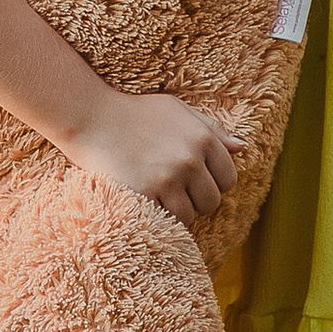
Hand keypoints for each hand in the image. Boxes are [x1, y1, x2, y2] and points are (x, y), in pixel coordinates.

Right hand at [71, 91, 240, 228]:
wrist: (91, 115)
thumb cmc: (135, 112)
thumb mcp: (176, 109)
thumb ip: (211, 129)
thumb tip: (241, 148)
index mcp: (202, 137)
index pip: (228, 178)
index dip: (213, 183)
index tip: (194, 180)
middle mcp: (190, 159)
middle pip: (211, 201)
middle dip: (195, 199)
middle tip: (173, 189)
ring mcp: (167, 178)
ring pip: (189, 215)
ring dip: (175, 211)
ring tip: (157, 196)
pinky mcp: (144, 193)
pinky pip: (164, 222)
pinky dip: (157, 218)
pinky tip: (146, 202)